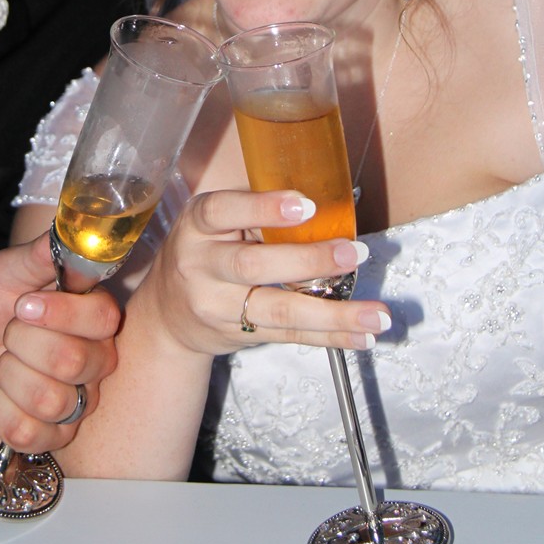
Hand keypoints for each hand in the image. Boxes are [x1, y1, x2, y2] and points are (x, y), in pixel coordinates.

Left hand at [0, 233, 119, 451]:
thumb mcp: (6, 271)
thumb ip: (38, 255)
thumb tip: (65, 230)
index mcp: (95, 314)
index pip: (103, 318)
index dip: (59, 314)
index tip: (23, 305)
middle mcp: (98, 358)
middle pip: (74, 362)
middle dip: (22, 344)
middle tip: (10, 332)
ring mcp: (80, 401)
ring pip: (52, 401)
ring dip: (9, 378)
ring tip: (4, 363)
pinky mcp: (55, 435)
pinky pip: (32, 434)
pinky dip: (0, 411)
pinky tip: (0, 394)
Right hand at [139, 188, 390, 355]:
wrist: (166, 314)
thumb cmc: (205, 251)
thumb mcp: (214, 224)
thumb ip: (256, 214)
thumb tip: (326, 206)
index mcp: (197, 225)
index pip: (224, 211)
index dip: (264, 208)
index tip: (306, 206)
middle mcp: (201, 266)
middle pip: (253, 266)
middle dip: (308, 260)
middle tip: (353, 253)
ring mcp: (217, 306)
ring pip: (277, 310)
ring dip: (333, 313)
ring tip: (376, 312)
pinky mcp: (238, 335)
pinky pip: (289, 336)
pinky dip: (331, 337)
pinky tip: (363, 334)